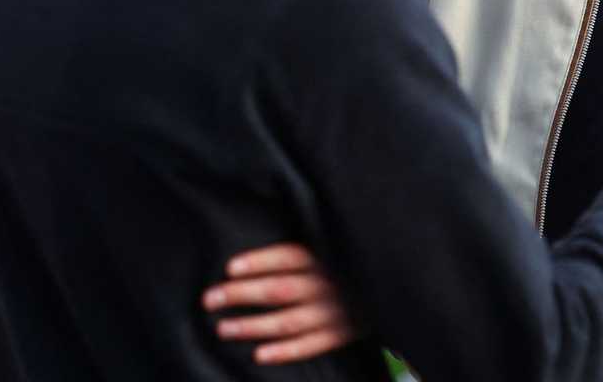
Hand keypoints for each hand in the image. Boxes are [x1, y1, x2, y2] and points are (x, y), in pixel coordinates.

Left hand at [201, 243, 356, 363]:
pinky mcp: (343, 333)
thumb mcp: (335, 247)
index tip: (230, 269)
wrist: (391, 286)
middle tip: (211, 299)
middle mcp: (329, 285)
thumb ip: (305, 252)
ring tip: (224, 328)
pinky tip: (259, 355)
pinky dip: (285, 352)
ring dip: (253, 326)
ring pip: (288, 321)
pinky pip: (311, 346)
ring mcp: (336, 312)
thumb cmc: (350, 267)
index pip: (288, 257)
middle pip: (280, 290)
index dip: (259, 262)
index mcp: (328, 258)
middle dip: (242, 295)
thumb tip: (255, 257)